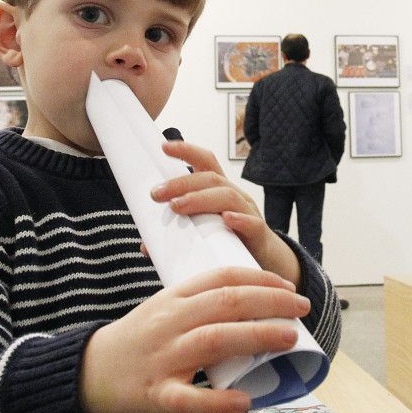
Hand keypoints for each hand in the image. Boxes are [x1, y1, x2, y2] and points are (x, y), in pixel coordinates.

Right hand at [79, 266, 310, 412]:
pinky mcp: (158, 394)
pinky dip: (218, 401)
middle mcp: (170, 322)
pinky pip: (189, 398)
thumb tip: (254, 301)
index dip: (260, 279)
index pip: (221, 278)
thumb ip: (202, 303)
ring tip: (289, 337)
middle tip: (301, 308)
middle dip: (270, 302)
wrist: (91, 372)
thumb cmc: (141, 339)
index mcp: (174, 299)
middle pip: (225, 303)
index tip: (288, 288)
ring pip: (214, 340)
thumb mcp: (166, 308)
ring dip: (256, 336)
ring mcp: (164, 358)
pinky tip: (244, 402)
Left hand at [151, 140, 300, 284]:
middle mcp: (235, 196)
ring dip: (200, 199)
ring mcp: (249, 213)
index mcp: (219, 191)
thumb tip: (145, 245)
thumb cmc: (231, 244)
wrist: (266, 265)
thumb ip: (176, 235)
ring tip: (178, 207)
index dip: (186, 151)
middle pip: (211, 178)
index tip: (164, 147)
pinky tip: (226, 220)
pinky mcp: (259, 235)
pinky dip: (239, 220)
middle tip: (156, 194)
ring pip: (227, 196)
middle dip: (182, 183)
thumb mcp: (204, 234)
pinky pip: (252, 223)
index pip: (205, 162)